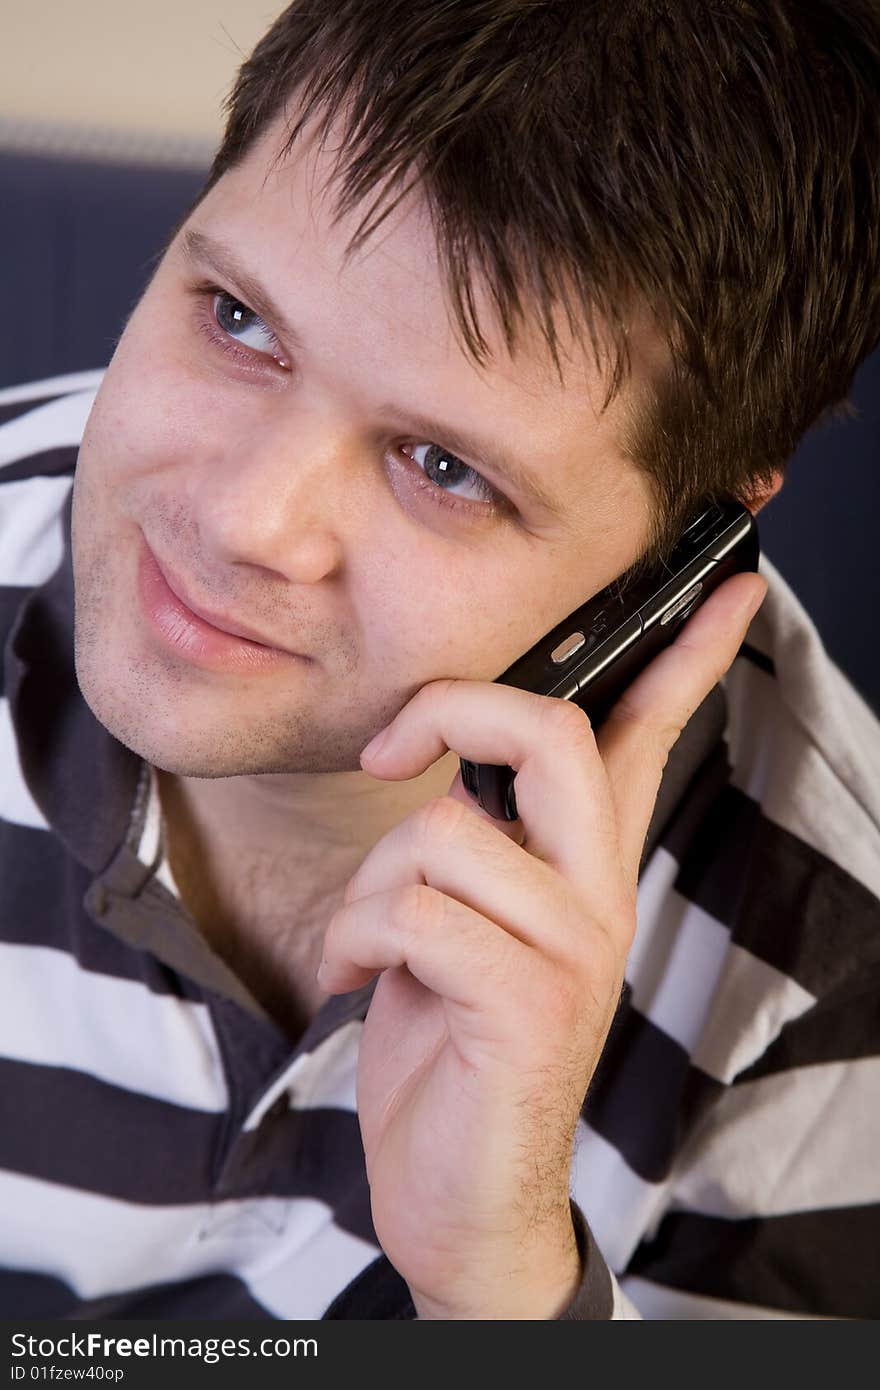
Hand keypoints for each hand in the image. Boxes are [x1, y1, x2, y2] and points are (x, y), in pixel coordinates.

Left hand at [316, 570, 767, 1318]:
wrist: (459, 1198)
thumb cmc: (449, 1046)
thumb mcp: (460, 923)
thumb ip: (475, 843)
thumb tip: (445, 765)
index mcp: (585, 867)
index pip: (650, 735)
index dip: (686, 652)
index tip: (731, 583)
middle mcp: (597, 897)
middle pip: (554, 734)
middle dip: (449, 715)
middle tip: (392, 755)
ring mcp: (574, 952)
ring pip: (444, 834)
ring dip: (366, 889)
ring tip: (369, 945)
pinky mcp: (529, 1006)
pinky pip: (414, 913)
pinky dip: (357, 940)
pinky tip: (362, 981)